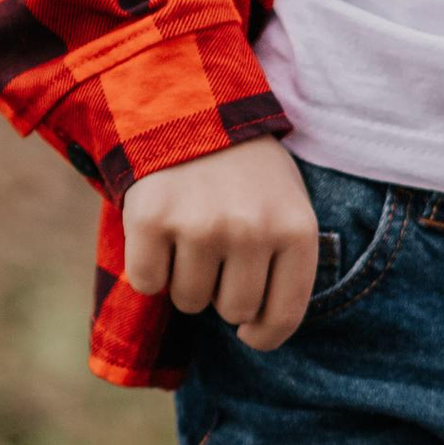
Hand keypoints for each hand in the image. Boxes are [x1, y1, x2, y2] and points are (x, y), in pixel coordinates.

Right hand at [122, 134, 318, 349]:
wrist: (194, 110)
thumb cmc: (247, 175)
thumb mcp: (289, 208)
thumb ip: (286, 267)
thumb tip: (257, 332)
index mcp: (296, 231)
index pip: (283, 317)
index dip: (263, 334)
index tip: (250, 331)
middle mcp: (252, 230)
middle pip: (232, 311)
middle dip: (221, 292)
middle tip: (218, 253)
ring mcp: (200, 225)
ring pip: (188, 301)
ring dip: (185, 279)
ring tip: (191, 235)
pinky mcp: (151, 219)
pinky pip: (147, 282)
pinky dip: (149, 268)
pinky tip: (162, 233)